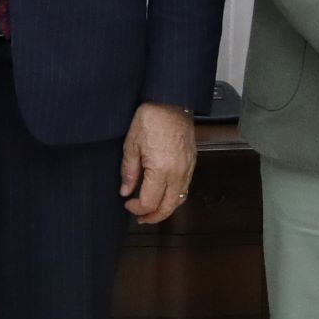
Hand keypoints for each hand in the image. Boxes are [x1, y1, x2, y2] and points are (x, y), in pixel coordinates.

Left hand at [122, 103, 199, 223]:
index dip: (137, 208)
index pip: (150, 202)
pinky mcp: (192, 162)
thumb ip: (129, 171)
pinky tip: (164, 194)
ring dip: (165, 209)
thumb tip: (126, 191)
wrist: (171, 101)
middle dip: (153, 216)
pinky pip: (185, 187)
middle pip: (168, 207)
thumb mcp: (132, 144)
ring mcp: (188, 168)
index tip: (127, 204)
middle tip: (140, 217)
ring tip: (151, 210)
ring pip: (179, 200)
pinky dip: (175, 197)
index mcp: (161, 169)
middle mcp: (178, 173)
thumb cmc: (151, 118)